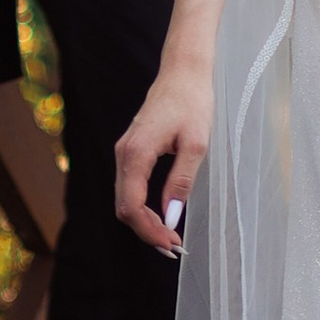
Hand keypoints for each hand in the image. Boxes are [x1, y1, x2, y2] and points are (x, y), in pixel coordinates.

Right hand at [114, 57, 213, 257]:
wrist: (184, 72)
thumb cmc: (193, 103)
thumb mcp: (196, 146)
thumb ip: (180, 183)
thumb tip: (170, 218)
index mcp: (136, 153)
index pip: (131, 206)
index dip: (149, 231)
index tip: (172, 244)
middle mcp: (124, 154)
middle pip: (124, 207)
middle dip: (146, 231)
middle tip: (174, 246)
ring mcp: (125, 152)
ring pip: (125, 199)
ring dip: (144, 221)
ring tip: (170, 236)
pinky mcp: (131, 150)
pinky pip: (129, 186)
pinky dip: (142, 206)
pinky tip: (161, 215)